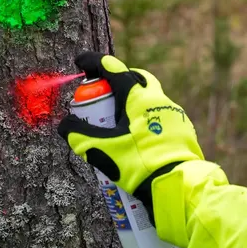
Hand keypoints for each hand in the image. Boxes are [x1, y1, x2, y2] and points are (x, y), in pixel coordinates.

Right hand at [58, 53, 203, 220]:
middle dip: (116, 78)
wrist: (176, 186)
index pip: (111, 67)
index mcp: (136, 96)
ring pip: (149, 94)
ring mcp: (172, 111)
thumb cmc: (137, 163)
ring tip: (118, 118)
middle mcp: (156, 97)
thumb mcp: (101, 150)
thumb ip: (79, 135)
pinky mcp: (182, 126)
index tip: (80, 62)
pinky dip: (145, 115)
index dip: (93, 61)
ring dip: (131, 98)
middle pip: (133, 76)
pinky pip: (159, 112)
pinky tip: (138, 134)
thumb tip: (64, 125)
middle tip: (102, 92)